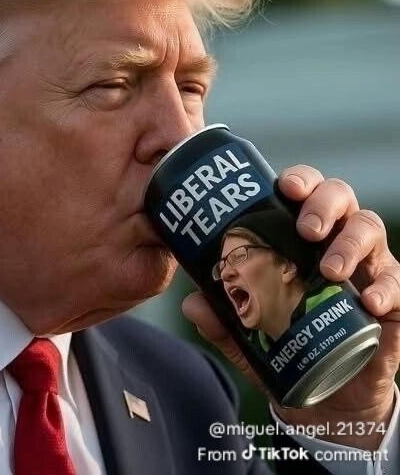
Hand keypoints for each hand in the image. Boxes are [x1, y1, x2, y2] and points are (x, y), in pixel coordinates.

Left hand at [182, 165, 399, 449]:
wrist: (329, 388)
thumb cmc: (286, 341)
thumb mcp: (248, 333)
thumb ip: (221, 318)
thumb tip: (191, 303)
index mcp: (299, 235)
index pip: (302, 192)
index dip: (298, 181)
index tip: (284, 188)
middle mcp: (334, 238)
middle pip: (339, 196)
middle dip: (324, 204)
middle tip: (307, 229)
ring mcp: (366, 263)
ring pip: (369, 228)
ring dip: (350, 243)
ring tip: (330, 270)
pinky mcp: (392, 295)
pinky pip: (397, 279)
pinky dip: (386, 287)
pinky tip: (370, 303)